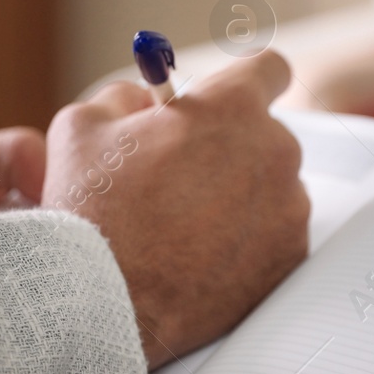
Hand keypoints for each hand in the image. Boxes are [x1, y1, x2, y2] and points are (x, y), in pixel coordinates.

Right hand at [43, 50, 309, 366]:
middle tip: (183, 175)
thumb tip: (146, 100)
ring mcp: (288, 210)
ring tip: (186, 225)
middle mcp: (273, 154)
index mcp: (231, 109)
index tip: (233, 98)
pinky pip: (275, 236)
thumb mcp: (84, 126)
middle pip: (266, 136)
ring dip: (240, 197)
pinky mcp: (289, 258)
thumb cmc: (95, 217)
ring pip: (272, 188)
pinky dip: (249, 242)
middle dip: (231, 148)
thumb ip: (125, 96)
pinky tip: (203, 255)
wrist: (108, 304)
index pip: (269, 69)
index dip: (246, 82)